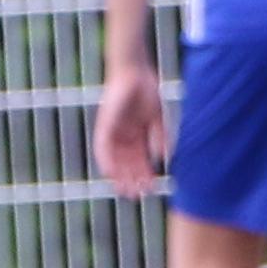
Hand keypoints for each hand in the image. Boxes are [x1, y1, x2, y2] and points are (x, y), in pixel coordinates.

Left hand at [92, 64, 164, 191]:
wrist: (134, 71)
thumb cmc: (147, 90)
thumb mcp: (157, 118)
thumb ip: (160, 137)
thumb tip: (163, 158)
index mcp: (136, 134)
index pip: (139, 160)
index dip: (145, 175)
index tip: (151, 188)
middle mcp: (122, 135)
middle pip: (126, 164)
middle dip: (133, 180)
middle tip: (139, 196)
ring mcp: (112, 131)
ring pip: (114, 160)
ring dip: (119, 176)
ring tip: (126, 191)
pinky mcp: (103, 125)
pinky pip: (102, 148)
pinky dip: (106, 162)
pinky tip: (112, 174)